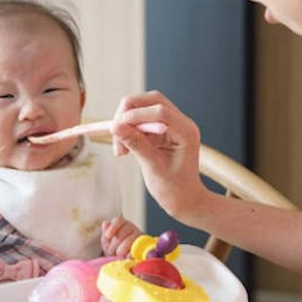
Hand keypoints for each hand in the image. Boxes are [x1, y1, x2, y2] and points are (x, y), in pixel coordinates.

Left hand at [101, 217, 140, 256]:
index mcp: (122, 223)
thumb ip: (106, 232)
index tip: (108, 236)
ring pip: (131, 239)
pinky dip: (132, 253)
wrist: (124, 257)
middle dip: (115, 243)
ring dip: (123, 248)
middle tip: (111, 252)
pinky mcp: (143, 246)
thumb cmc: (114, 246)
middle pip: (123, 231)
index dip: (113, 227)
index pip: (118, 221)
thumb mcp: (107, 240)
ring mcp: (138, 236)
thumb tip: (105, 223)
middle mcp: (131, 227)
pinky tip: (127, 256)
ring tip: (118, 254)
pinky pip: (138, 248)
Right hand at [111, 91, 207, 219]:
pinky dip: (130, 130)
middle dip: (129, 113)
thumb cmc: (175, 190)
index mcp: (186, 132)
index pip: (160, 111)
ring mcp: (173, 125)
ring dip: (127, 122)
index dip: (136, 115)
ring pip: (145, 107)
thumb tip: (116, 127)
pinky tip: (124, 148)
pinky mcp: (163, 130)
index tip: (117, 127)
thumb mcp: (153, 168)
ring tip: (119, 148)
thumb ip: (136, 144)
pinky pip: (142, 120)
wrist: (185, 200)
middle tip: (115, 133)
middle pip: (152, 101)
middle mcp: (182, 123)